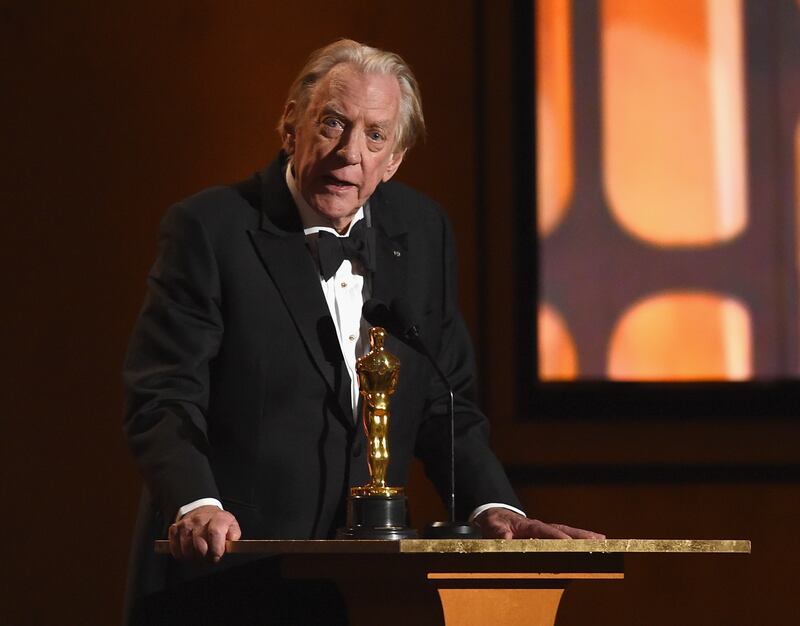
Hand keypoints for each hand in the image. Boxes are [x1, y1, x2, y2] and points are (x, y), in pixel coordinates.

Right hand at [168, 505, 240, 561]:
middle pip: (200, 546)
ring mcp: (186, 524)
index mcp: (217, 518)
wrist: (202, 512)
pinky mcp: (175, 529)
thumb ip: (234, 534)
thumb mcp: (231, 525)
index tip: (217, 557)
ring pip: (187, 550)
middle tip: (209, 559)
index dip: (216, 549)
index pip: (215, 533)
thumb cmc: (218, 523)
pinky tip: (189, 553)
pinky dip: (181, 556)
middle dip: (205, 558)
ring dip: (193, 558)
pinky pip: (175, 549)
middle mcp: (200, 519)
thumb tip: (231, 541)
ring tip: (200, 556)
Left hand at [474, 507, 604, 539]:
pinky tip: (590, 546)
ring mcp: (544, 531)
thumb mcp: (492, 525)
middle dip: (580, 535)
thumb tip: (506, 538)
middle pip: (563, 529)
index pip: (544, 531)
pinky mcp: (545, 537)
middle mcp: (540, 527)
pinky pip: (563, 538)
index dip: (556, 537)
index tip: (568, 543)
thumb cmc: (494, 522)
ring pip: (566, 533)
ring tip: (602, 541)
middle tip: (598, 539)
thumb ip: (498, 532)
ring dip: (583, 537)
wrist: (494, 517)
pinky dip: (577, 541)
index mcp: (527, 525)